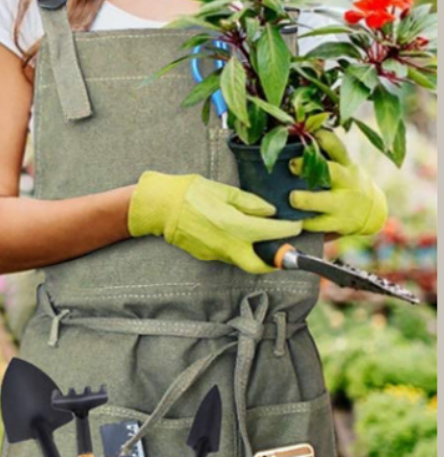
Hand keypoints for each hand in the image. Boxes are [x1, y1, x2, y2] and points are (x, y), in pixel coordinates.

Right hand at [128, 172, 301, 273]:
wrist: (160, 206)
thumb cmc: (190, 193)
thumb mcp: (223, 191)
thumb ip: (250, 203)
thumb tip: (269, 211)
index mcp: (236, 226)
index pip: (272, 233)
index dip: (289, 230)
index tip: (297, 226)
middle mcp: (229, 245)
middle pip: (260, 265)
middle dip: (275, 262)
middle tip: (283, 250)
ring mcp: (216, 253)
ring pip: (243, 260)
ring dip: (255, 253)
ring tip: (260, 238)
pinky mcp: (206, 255)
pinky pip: (227, 254)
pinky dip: (236, 248)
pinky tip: (235, 235)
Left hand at [289, 130, 387, 236]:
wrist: (372, 213)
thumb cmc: (348, 184)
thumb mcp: (344, 166)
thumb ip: (327, 154)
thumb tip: (299, 133)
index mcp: (346, 166)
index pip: (338, 148)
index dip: (325, 139)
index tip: (312, 132)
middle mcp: (346, 182)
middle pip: (332, 172)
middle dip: (312, 168)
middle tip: (292, 164)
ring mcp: (343, 204)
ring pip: (326, 202)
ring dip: (308, 200)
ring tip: (293, 198)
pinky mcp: (338, 223)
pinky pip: (320, 224)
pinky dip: (305, 222)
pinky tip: (292, 220)